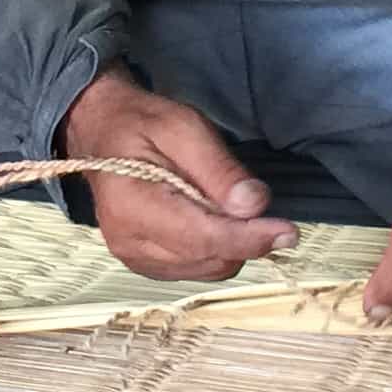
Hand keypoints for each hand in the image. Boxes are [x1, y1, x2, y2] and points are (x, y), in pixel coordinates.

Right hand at [58, 66, 296, 282]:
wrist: (102, 132)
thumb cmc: (142, 123)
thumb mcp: (183, 126)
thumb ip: (218, 168)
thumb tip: (255, 206)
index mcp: (132, 206)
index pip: (202, 238)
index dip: (250, 238)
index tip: (289, 231)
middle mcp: (129, 243)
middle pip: (210, 258)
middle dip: (244, 236)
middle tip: (252, 200)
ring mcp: (135, 259)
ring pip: (209, 268)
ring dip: (231, 243)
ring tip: (222, 201)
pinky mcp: (144, 265)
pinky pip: (196, 268)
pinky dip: (215, 248)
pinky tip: (210, 218)